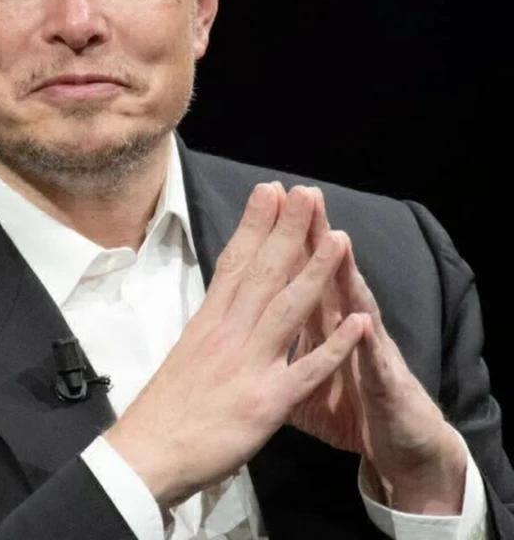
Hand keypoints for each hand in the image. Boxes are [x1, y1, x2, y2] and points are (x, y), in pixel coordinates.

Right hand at [104, 184, 367, 509]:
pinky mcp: (266, 401)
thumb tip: (225, 301)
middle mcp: (228, 333)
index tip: (270, 192)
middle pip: (263, 272)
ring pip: (287, 308)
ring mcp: (248, 364)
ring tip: (339, 239)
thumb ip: (211, 325)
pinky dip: (334, 345)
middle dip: (288, 230)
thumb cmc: (164, 405)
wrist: (146, 453)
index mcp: (208, 320)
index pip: (235, 261)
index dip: (255, 224)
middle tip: (306, 193)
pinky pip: (306, 370)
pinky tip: (360, 324)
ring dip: (315, 271)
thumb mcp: (185, 351)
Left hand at [288, 188, 466, 513]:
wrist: (397, 442)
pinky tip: (363, 321)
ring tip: (337, 238)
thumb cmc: (346, 403)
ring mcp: (367, 349)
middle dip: (312, 236)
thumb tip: (240, 325)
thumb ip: (277, 345)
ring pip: (354, 304)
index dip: (280, 238)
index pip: (297, 270)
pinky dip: (366, 343)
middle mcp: (343, 324)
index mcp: (318, 319)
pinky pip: (372, 363)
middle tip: (302, 195)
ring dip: (344, 274)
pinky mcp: (383, 383)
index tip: (265, 200)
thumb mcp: (298, 373)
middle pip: (325, 272)